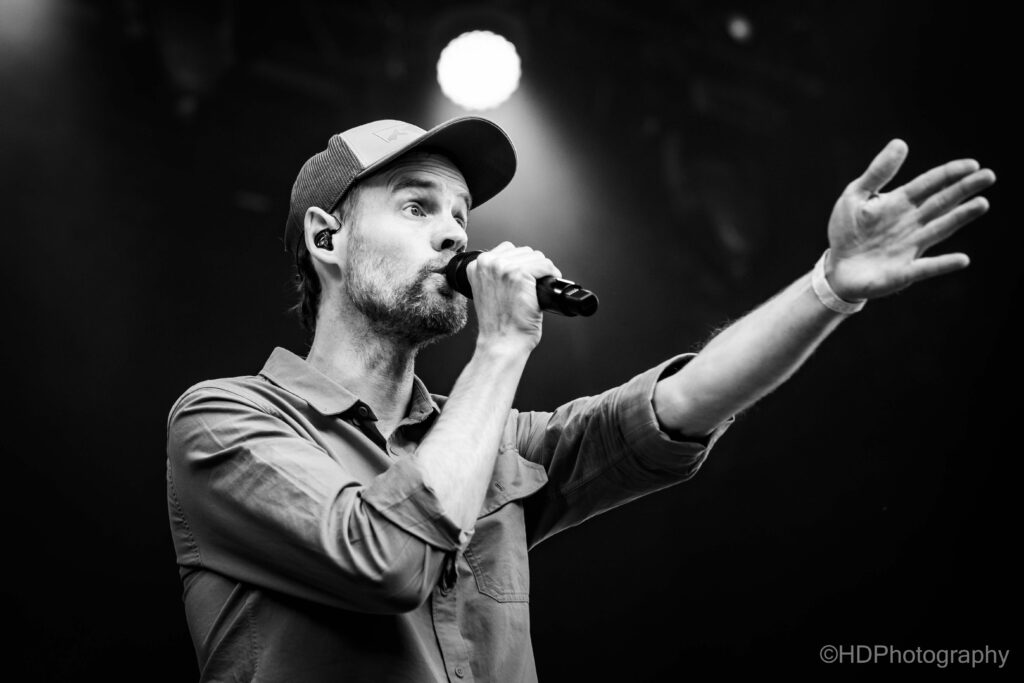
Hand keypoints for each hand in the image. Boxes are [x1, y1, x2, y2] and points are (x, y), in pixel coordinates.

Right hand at [467, 242, 561, 352]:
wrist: (501, 342)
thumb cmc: (498, 324)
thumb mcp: (487, 291)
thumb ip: (495, 274)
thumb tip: (517, 264)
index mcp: (476, 265)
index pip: (507, 249)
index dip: (522, 263)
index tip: (528, 276)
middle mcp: (487, 263)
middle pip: (523, 251)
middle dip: (533, 267)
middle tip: (535, 285)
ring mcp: (502, 267)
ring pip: (535, 256)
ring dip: (543, 270)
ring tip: (540, 286)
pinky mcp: (519, 274)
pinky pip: (544, 265)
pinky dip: (551, 273)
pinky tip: (548, 285)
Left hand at [825, 139, 995, 300]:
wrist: (837, 266)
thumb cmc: (847, 230)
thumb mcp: (855, 196)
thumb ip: (878, 173)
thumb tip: (901, 142)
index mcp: (899, 203)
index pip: (929, 184)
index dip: (949, 174)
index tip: (972, 164)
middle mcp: (911, 223)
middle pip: (941, 203)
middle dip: (964, 189)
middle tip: (988, 176)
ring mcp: (910, 247)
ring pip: (940, 229)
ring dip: (960, 218)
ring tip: (981, 204)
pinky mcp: (904, 272)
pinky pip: (927, 268)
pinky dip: (943, 263)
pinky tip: (962, 259)